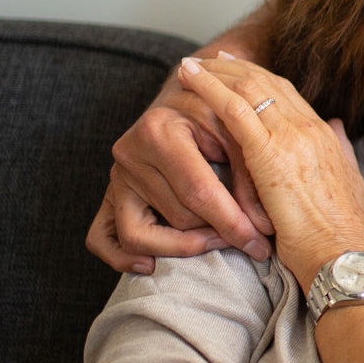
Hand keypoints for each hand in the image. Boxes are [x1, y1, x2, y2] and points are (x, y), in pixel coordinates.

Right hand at [85, 73, 274, 272]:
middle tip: (248, 236)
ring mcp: (116, 176)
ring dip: (183, 247)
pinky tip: (151, 265)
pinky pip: (101, 237)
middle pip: (177, 217)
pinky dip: (122, 258)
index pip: (198, 192)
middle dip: (216, 233)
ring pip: (142, 235)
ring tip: (214, 242)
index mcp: (158, 130)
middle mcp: (130, 154)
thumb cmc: (215, 113)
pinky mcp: (109, 194)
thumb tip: (262, 229)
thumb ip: (250, 177)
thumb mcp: (236, 133)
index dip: (233, 223)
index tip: (259, 245)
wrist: (185, 97)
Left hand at [178, 54, 363, 285]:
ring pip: (247, 88)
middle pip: (265, 83)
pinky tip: (190, 80)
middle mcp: (307, 126)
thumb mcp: (348, 182)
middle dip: (235, 68)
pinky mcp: (269, 153)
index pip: (286, 93)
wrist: (342, 255)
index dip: (259, 78)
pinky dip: (209, 89)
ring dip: (215, 74)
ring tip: (190, 66)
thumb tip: (337, 126)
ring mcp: (290, 136)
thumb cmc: (339, 232)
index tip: (238, 69)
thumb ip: (340, 150)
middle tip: (210, 59)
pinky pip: (234, 109)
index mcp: (322, 135)